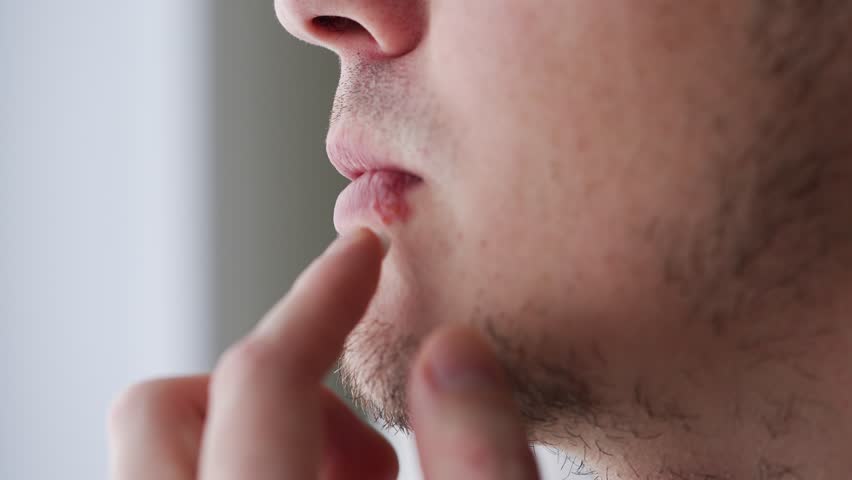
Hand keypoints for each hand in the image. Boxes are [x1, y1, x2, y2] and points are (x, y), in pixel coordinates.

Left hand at [108, 228, 538, 478]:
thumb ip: (476, 457)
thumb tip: (455, 351)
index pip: (262, 380)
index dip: (324, 297)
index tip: (364, 252)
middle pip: (159, 406)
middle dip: (265, 372)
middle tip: (356, 422)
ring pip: (168, 445)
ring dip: (261, 427)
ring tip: (361, 477)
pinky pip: (190, 475)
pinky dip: (250, 460)